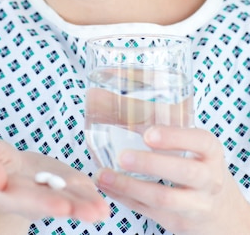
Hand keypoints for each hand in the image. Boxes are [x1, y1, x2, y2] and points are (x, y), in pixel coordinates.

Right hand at [0, 137, 109, 223]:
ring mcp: (46, 190)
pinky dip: (87, 190)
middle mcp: (30, 198)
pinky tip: (100, 196)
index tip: (61, 207)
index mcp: (6, 194)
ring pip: (67, 197)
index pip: (26, 200)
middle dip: (73, 207)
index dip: (43, 203)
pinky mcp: (57, 179)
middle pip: (52, 203)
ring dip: (85, 204)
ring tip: (103, 212)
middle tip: (94, 213)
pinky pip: (73, 186)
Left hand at [94, 125, 249, 234]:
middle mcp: (209, 178)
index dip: (175, 137)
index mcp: (210, 150)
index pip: (200, 141)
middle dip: (151, 164)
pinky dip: (125, 198)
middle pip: (185, 172)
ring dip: (130, 187)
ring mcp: (196, 204)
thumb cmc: (192, 158)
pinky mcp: (177, 222)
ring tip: (103, 175)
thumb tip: (96, 95)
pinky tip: (106, 186)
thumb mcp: (185, 138)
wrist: (220, 208)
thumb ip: (148, 116)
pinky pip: (149, 212)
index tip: (149, 134)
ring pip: (164, 199)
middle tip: (122, 156)